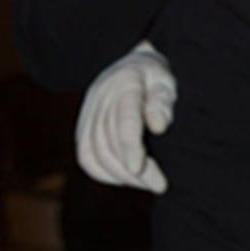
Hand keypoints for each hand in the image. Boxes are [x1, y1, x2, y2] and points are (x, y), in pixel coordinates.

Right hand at [75, 43, 176, 193]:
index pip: (124, 118)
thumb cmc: (155, 76)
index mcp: (125, 82)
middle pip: (108, 140)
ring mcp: (88, 113)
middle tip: (159, 184)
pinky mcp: (83, 128)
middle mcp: (100, 98)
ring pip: (93, 151)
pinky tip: (126, 179)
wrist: (130, 66)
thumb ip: (163, 101)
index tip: (140, 168)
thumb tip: (158, 126)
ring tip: (147, 184)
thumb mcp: (166, 79)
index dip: (130, 146)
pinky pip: (86, 157)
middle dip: (132, 168)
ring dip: (119, 174)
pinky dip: (103, 173)